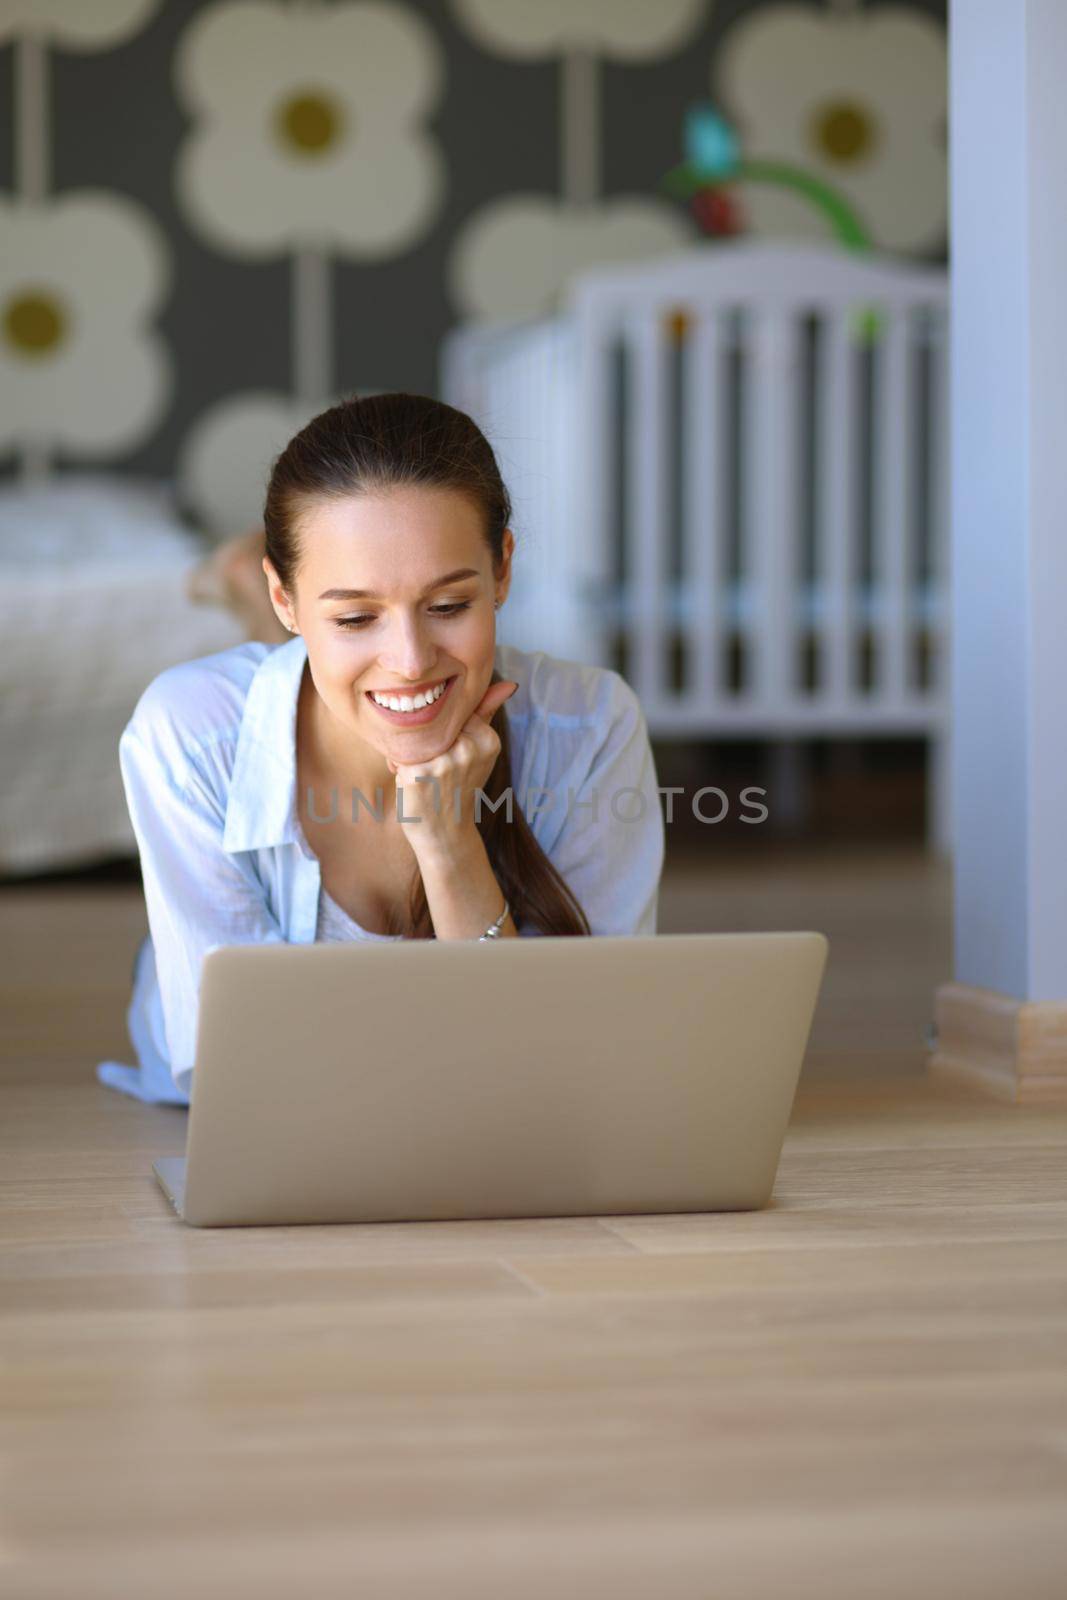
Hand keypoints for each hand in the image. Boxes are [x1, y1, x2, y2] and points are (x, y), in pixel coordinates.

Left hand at [386, 679, 518, 855]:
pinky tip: (412, 787)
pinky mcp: (418, 774)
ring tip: (424, 780)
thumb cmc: (458, 788)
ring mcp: (443, 762)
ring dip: (409, 756)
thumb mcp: (479, 751)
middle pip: (431, 724)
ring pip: (413, 739)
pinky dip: (398, 769)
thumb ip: (487, 713)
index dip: (444, 732)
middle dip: (425, 743)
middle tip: (437, 771)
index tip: (452, 756)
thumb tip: (509, 684)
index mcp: (487, 740)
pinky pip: (397, 755)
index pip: (452, 714)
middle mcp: (468, 749)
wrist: (446, 835)